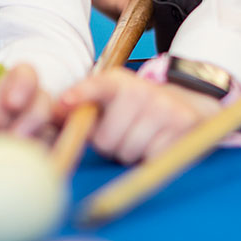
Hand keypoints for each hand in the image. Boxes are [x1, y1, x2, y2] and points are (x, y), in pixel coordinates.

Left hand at [0, 24, 51, 174]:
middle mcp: (1, 98)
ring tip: (24, 132)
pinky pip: (58, 130)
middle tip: (12, 101)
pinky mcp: (45, 134)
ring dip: (37, 112)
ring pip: (42, 99)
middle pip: (18, 77)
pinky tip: (53, 151)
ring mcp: (26, 114)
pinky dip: (56, 138)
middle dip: (20, 83)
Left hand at [54, 67, 220, 164]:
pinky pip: (152, 157)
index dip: (81, 94)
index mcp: (119, 82)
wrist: (189, 104)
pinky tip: (157, 144)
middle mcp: (142, 90)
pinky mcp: (182, 125)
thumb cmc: (137, 111)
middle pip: (106, 138)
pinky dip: (151, 158)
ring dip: (130, 153)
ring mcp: (164, 107)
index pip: (99, 86)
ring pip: (128, 151)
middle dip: (109, 145)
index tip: (64, 102)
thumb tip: (51, 114)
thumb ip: (79, 109)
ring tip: (141, 138)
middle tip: (123, 134)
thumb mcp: (110, 101)